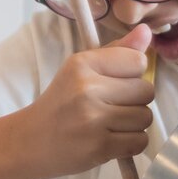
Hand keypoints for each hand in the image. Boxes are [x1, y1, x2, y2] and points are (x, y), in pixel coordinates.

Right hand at [0, 24, 154, 178]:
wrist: (31, 142)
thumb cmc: (60, 104)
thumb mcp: (81, 70)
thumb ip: (116, 51)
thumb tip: (146, 31)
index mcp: (82, 64)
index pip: (137, 60)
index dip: (134, 74)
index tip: (116, 82)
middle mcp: (87, 89)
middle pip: (146, 91)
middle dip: (136, 100)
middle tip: (112, 106)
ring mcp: (93, 120)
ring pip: (145, 117)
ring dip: (134, 124)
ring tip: (110, 124)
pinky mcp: (100, 147)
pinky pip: (140, 141)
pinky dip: (131, 143)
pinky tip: (111, 139)